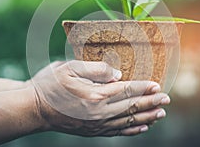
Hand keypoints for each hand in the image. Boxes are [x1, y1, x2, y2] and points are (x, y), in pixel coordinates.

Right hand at [28, 60, 170, 135]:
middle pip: (131, 107)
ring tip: (160, 113)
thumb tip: (118, 75)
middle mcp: (99, 113)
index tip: (158, 85)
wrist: (33, 109)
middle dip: (151, 102)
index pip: (127, 90)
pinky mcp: (92, 131)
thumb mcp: (69, 67)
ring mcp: (96, 125)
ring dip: (146, 116)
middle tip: (166, 99)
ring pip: (128, 121)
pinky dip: (132, 129)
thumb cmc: (50, 84)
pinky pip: (118, 132)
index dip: (144, 88)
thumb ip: (96, 69)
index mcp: (95, 95)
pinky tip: (142, 127)